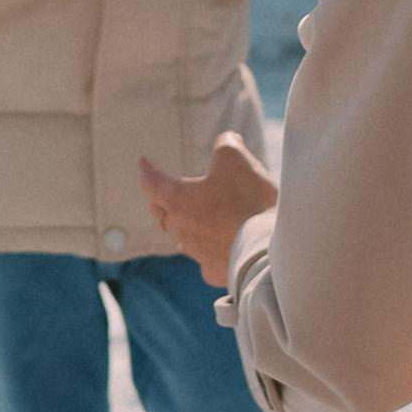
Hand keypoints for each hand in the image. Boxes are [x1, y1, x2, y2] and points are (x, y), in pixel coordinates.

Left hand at [139, 134, 277, 286]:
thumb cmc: (247, 200)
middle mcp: (181, 229)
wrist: (268, 248)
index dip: (148, 170)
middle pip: (162, 214)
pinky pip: (205, 260)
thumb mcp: (236, 159)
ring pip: (183, 239)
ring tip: (195, 221)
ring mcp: (196, 253)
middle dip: (162, 202)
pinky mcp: (214, 271)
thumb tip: (226, 139)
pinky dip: (209, 252)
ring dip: (186, 228)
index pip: (152, 183)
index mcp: (178, 200)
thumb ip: (226, 144)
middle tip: (164, 195)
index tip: (143, 162)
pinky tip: (219, 248)